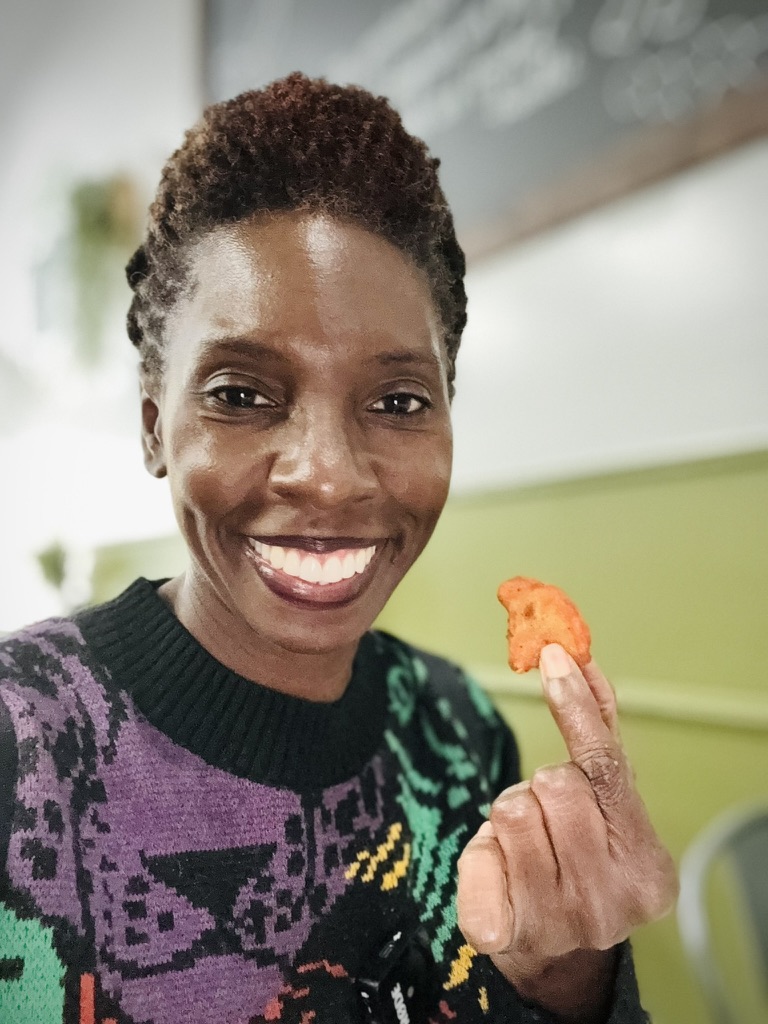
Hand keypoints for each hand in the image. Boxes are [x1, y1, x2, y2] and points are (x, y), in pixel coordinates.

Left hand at [456, 644, 677, 1021]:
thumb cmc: (582, 860)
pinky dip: (482, 853)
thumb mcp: (606, 806)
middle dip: (544, 786)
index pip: (606, 768)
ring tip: (528, 847)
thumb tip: (581, 660)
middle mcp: (610, 900)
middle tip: (551, 819)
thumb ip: (600, 737)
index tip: (554, 656)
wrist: (558, 955)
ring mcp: (557, 922)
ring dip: (513, 815)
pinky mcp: (502, 932)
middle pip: (552, 782)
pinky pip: (476, 854)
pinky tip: (502, 872)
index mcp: (647, 866)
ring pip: (511, 807)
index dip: (577, 707)